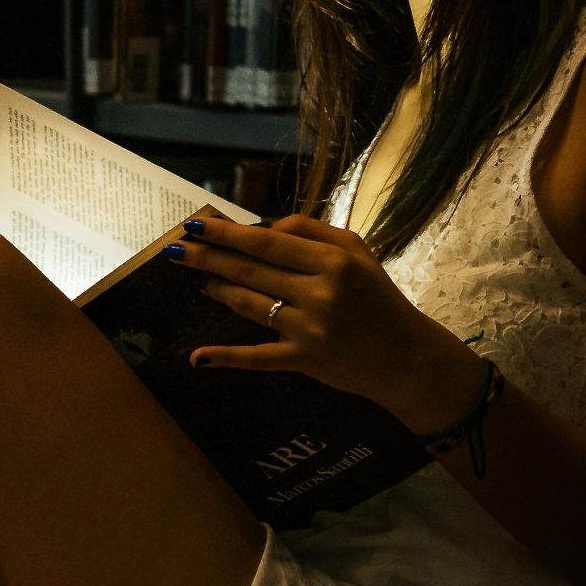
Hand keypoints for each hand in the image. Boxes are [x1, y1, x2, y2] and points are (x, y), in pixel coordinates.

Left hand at [166, 213, 472, 424]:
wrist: (408, 357)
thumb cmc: (378, 298)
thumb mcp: (357, 251)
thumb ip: (313, 230)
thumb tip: (263, 226)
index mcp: (332, 260)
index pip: (267, 240)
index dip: (227, 233)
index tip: (196, 225)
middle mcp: (320, 291)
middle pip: (251, 269)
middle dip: (209, 258)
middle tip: (177, 250)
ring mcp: (311, 328)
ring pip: (249, 304)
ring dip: (218, 290)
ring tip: (200, 280)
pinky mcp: (305, 360)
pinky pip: (258, 356)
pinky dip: (226, 357)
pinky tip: (198, 357)